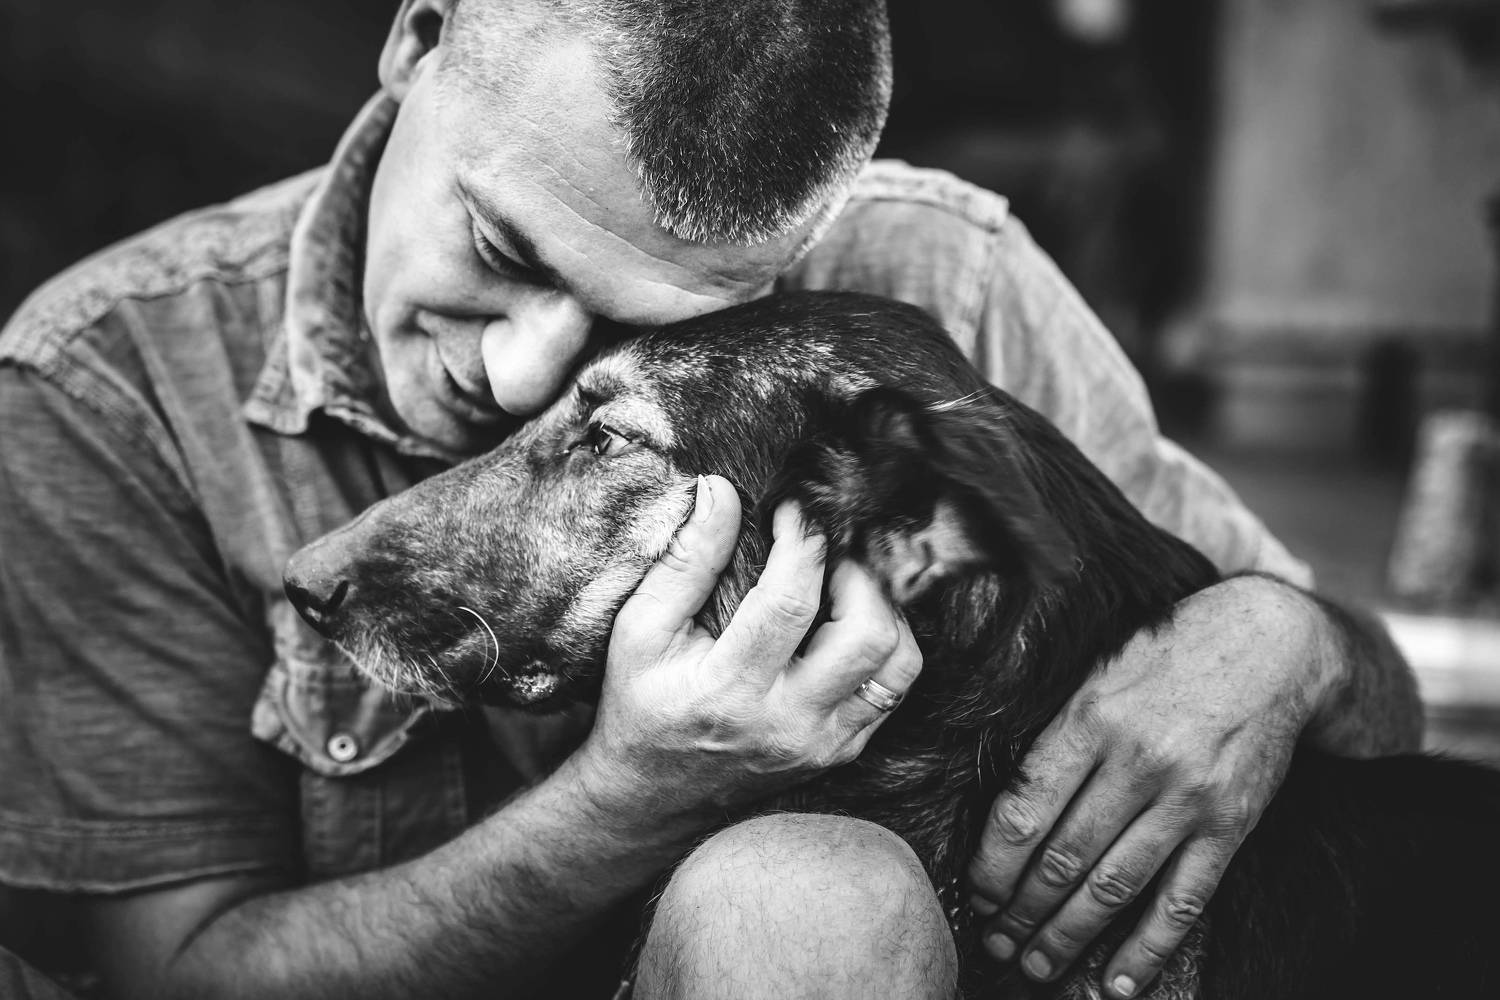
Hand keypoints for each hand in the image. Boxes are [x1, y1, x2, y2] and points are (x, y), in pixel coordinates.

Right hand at [578, 475, 922, 820]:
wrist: (648, 799)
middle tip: (831, 545)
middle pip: (866, 635)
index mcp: (729, 690)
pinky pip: (894, 690)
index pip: (791, 601)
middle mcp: (787, 723)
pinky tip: (851, 618)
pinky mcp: (842, 752)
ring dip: (885, 607)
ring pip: (898, 664)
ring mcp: (823, 743)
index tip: (794, 508)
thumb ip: (684, 560)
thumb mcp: (639, 630)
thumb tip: (721, 490)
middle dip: (858, 572)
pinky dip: (887, 644)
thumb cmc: (641, 704)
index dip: (802, 541)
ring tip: (847, 579)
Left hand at [966, 575, 1337, 997]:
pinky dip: (1149, 948)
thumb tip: (1002, 813)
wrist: (1269, 644)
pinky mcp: (1228, 824)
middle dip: (1022, 910)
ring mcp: (1186, 797)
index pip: (1024, 811)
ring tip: (1037, 966)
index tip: (976, 894)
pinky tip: (1118, 982)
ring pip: (1113, 886)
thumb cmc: (1165, 657)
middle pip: (1063, 857)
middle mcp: (1136, 761)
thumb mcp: (1096, 677)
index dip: (992, 865)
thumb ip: (1055, 739)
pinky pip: (1183, 900)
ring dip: (1069, 936)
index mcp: (1089, 719)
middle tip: (996, 942)